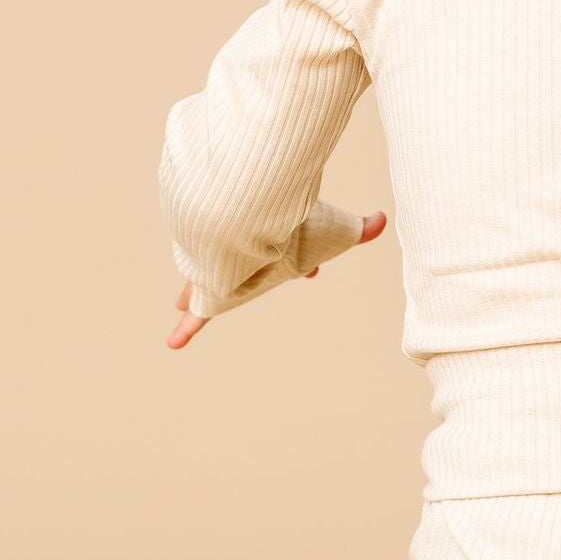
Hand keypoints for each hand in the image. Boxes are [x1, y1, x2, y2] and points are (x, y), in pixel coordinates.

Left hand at [165, 212, 385, 349]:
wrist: (237, 218)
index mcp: (271, 245)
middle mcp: (243, 255)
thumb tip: (384, 219)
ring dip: (200, 297)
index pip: (286, 254)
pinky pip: (195, 312)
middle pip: (240, 270)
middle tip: (232, 286)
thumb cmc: (285, 225)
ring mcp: (220, 265)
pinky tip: (176, 341)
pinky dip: (188, 326)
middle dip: (235, 277)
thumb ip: (356, 229)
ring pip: (209, 286)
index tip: (311, 271)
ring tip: (185, 310)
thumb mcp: (329, 231)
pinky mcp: (204, 281)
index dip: (302, 264)